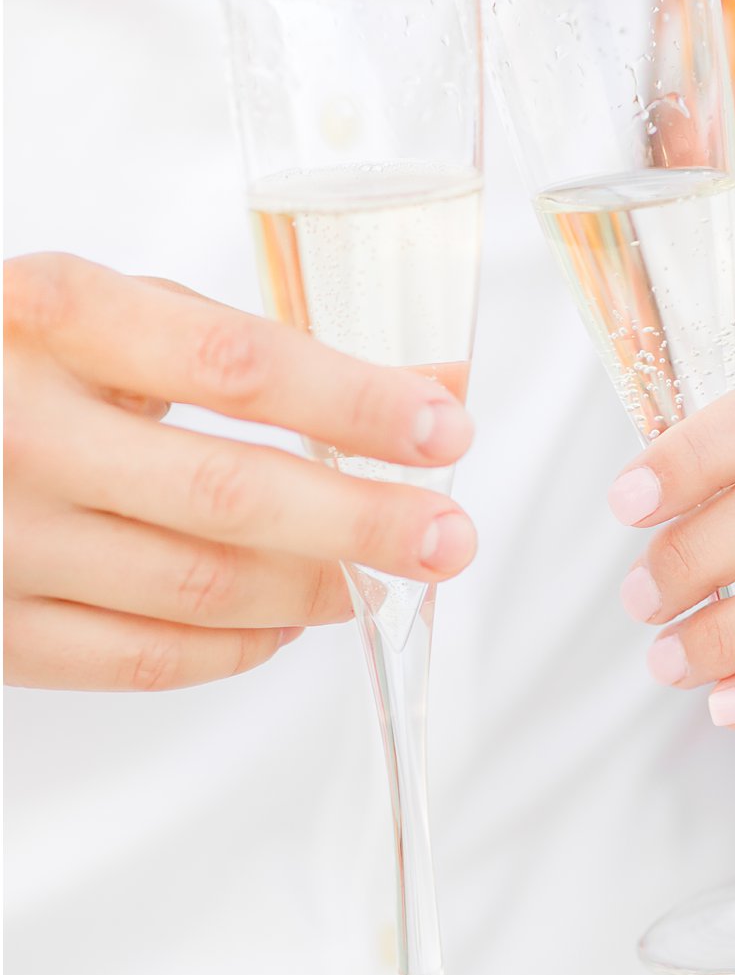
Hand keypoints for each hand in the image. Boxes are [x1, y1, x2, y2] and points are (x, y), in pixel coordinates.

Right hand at [5, 253, 477, 690]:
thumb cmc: (13, 363)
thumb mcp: (115, 317)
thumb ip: (263, 350)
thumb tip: (435, 389)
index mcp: (53, 316)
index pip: (236, 366)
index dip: (354, 405)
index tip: (447, 427)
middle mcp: (17, 429)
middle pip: (229, 495)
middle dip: (363, 522)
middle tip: (451, 536)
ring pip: (198, 589)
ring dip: (315, 590)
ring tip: (384, 576)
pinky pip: (142, 658)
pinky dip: (238, 646)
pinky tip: (289, 622)